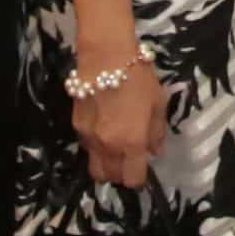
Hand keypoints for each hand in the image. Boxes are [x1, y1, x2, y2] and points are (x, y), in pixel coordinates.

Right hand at [70, 44, 170, 188]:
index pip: (133, 179)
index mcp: (132, 143)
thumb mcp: (158, 103)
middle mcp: (109, 146)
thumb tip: (155, 152)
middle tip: (128, 160)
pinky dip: (95, 147)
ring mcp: (89, 138)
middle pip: (110, 178)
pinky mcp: (76, 126)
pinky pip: (86, 147)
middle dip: (120, 174)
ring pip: (94, 166)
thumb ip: (157, 132)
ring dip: (105, 164)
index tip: (142, 168)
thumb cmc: (138, 77)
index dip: (139, 179)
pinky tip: (103, 129)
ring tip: (115, 147)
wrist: (106, 56)